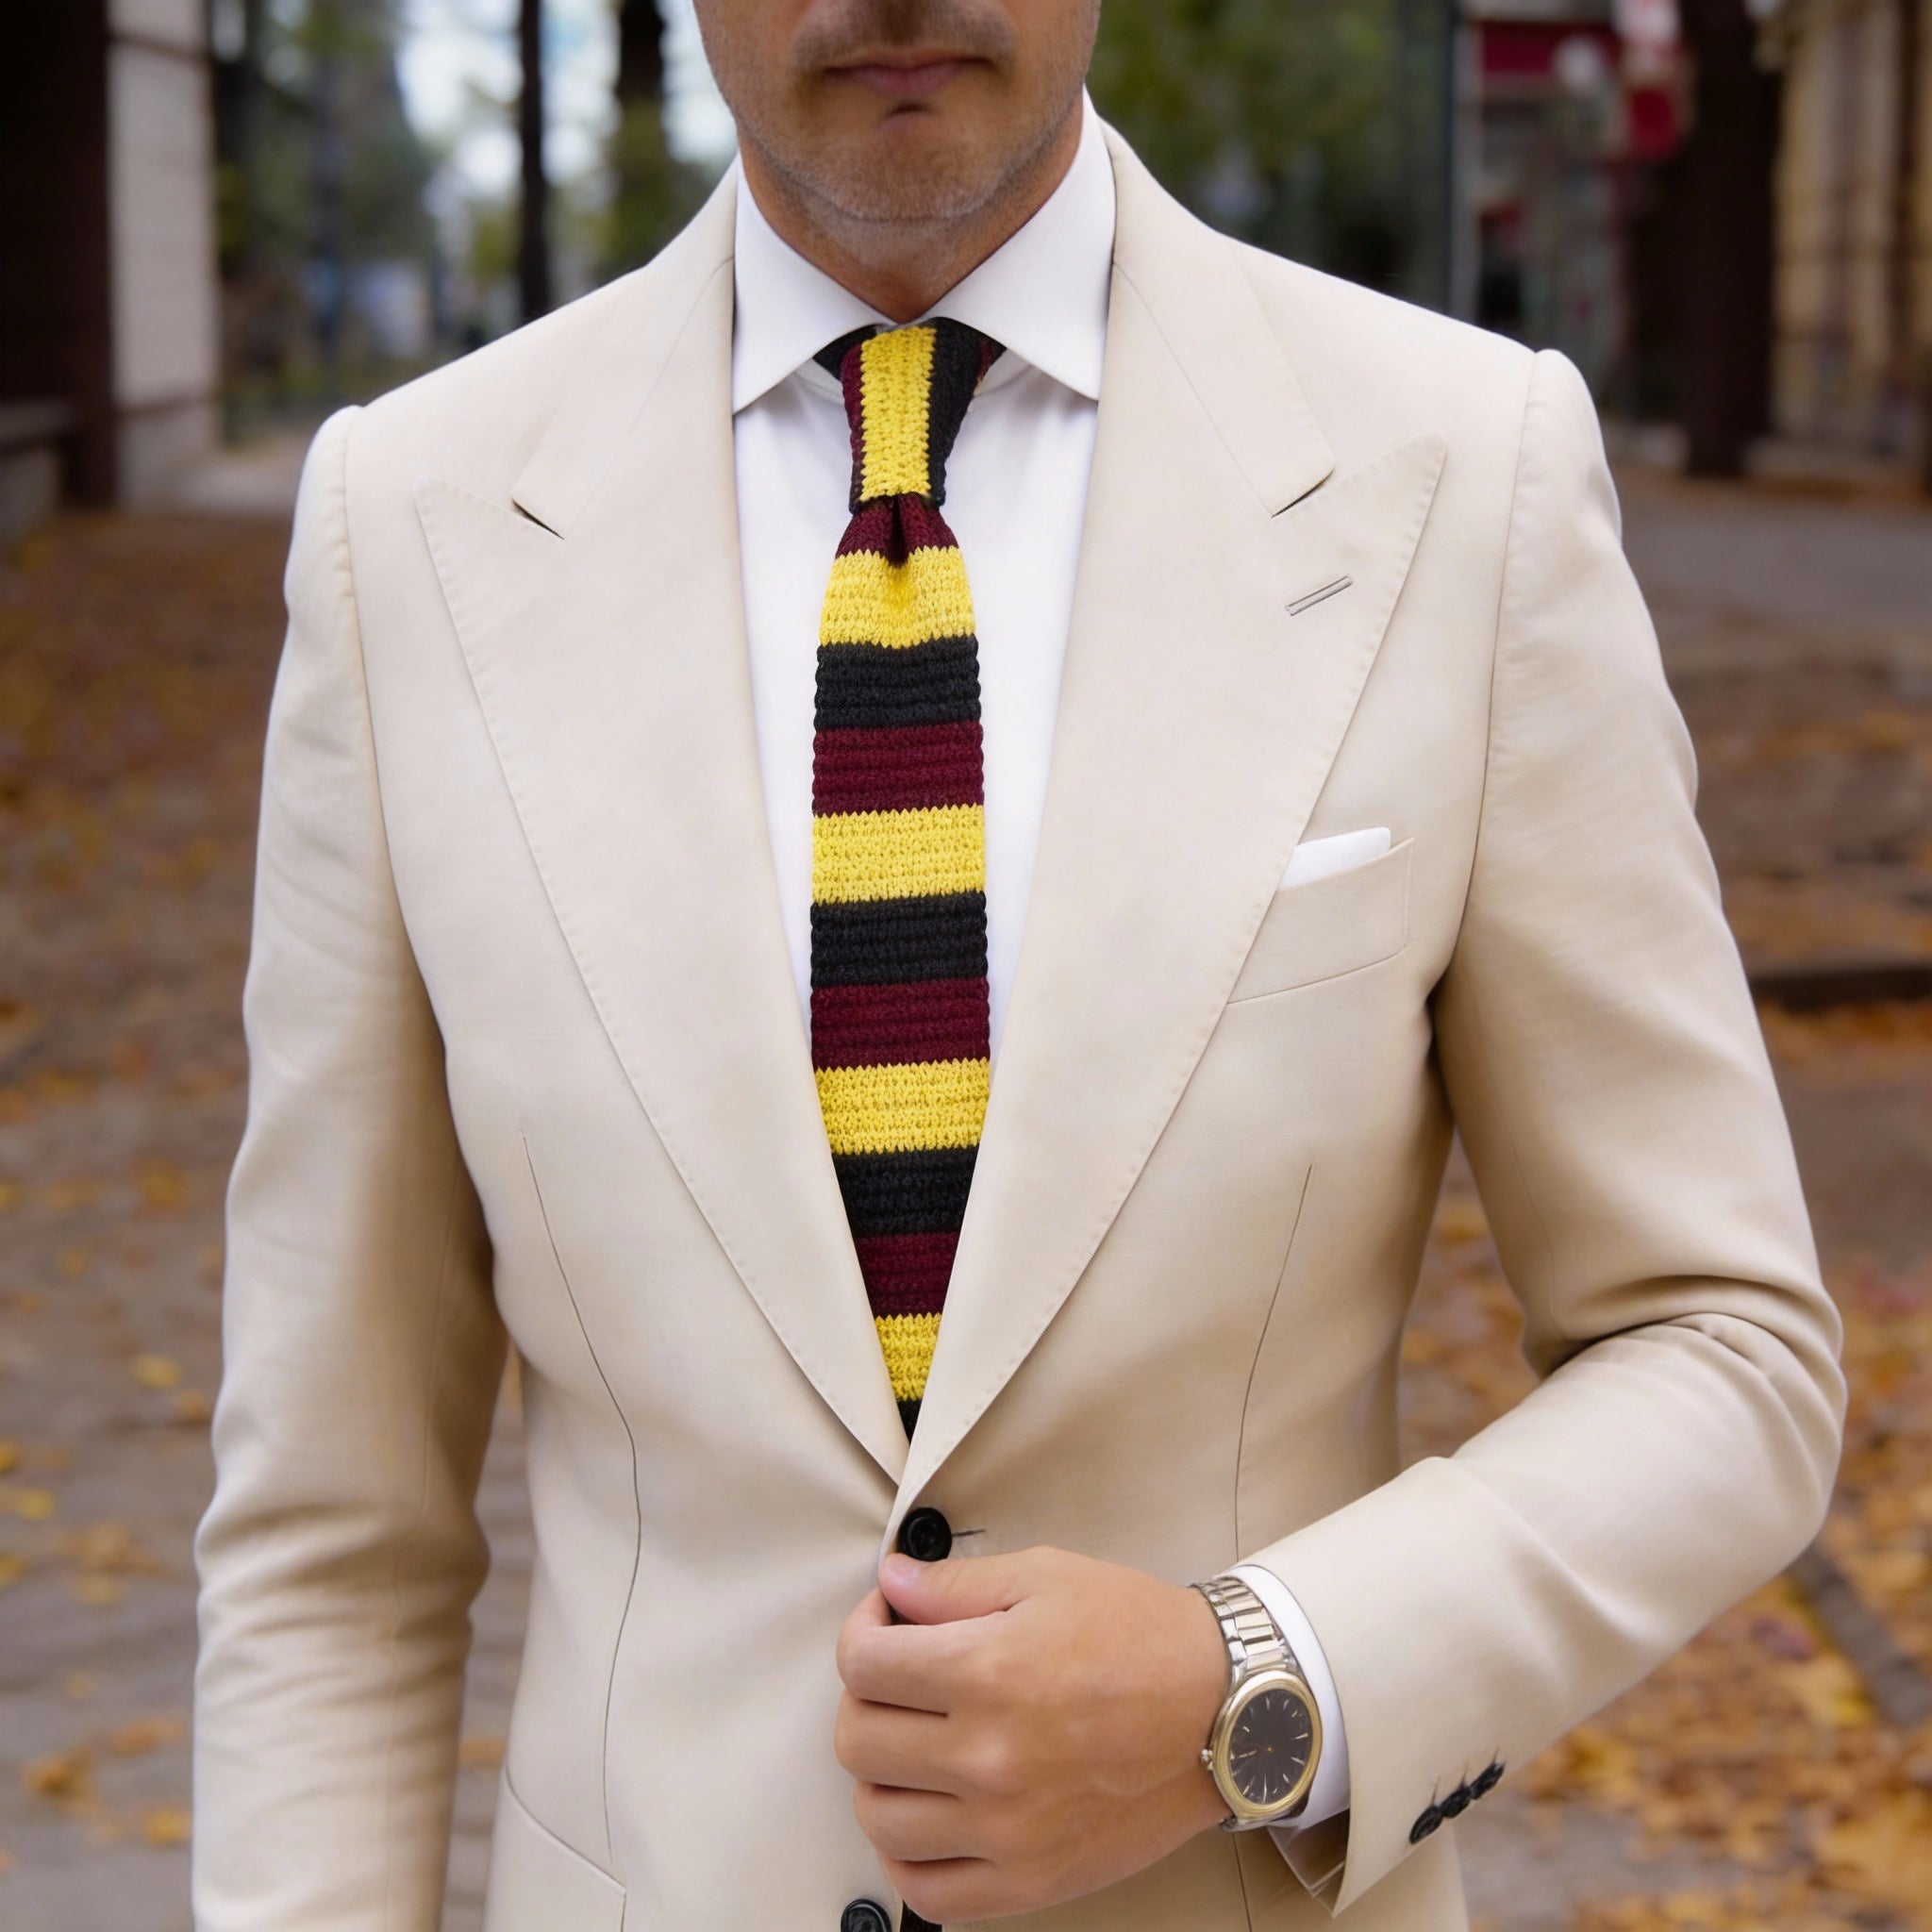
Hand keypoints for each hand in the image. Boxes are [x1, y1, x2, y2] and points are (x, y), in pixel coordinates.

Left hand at [834, 1545, 1230, 1921]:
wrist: (1224, 1711)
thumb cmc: (1142, 1637)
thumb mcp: (1048, 1577)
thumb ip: (955, 1584)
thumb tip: (891, 1583)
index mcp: (987, 1672)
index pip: (862, 1663)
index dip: (862, 1629)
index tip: (885, 1621)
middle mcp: (987, 1757)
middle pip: (857, 1739)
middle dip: (865, 1696)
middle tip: (899, 1678)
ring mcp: (1006, 1829)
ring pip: (879, 1818)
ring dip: (880, 1774)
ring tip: (913, 1745)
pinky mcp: (1031, 1880)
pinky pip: (928, 1894)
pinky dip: (908, 1858)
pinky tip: (927, 1816)